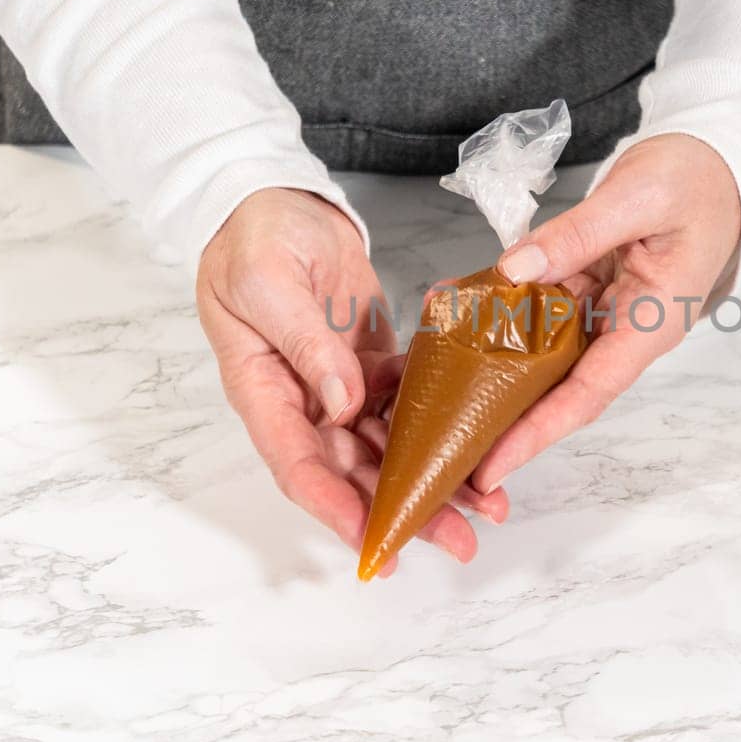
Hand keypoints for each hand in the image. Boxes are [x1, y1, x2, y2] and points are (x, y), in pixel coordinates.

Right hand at [196, 188, 506, 574]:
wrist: (279, 200)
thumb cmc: (255, 238)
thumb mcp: (267, 284)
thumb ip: (305, 343)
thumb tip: (341, 402)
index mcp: (263, 392)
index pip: (299, 467)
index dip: (336, 509)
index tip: (377, 540)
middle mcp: (303, 402)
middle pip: (354, 474)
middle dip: (405, 511)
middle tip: (458, 541)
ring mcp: (339, 387)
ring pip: (389, 450)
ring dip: (433, 479)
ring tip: (486, 506)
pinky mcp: (372, 365)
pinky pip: (409, 407)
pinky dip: (441, 428)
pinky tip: (482, 442)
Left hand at [473, 133, 740, 491]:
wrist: (717, 160)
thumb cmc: (697, 181)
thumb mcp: (637, 199)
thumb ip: (578, 234)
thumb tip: (515, 269)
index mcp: (650, 325)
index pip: (589, 394)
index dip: (538, 432)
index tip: (493, 461)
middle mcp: (625, 329)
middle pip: (558, 387)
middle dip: (504, 415)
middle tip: (449, 442)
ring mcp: (604, 309)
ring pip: (540, 347)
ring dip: (489, 355)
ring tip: (435, 366)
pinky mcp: (587, 286)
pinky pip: (538, 306)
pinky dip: (498, 305)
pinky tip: (457, 300)